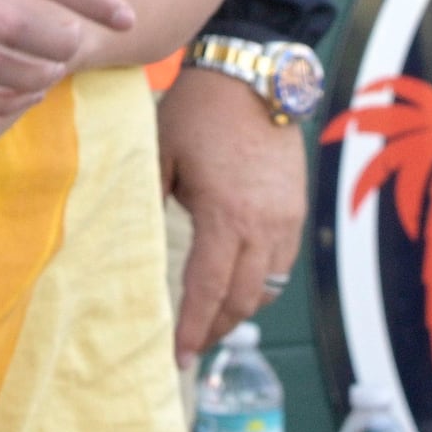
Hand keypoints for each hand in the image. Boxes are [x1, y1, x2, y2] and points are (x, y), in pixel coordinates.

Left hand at [156, 60, 308, 353]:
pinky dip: (262, 282)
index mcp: (226, 216)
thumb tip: (134, 242)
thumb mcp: (161, 155)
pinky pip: (283, 262)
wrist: (253, 75)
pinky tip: (240, 283)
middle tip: (194, 347)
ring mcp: (286, 218)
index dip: (193, 328)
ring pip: (268, 286)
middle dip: (217, 329)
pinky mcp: (296, 207)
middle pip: (243, 299)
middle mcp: (263, 226)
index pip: (208, 289)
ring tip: (214, 320)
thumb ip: (150, 202)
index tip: (179, 357)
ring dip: (241, 308)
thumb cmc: (198, 112)